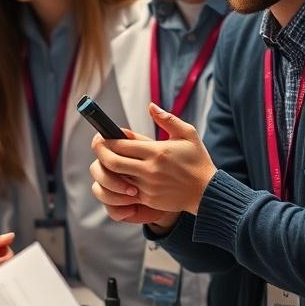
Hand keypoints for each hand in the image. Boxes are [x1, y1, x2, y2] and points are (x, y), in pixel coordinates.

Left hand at [90, 103, 216, 214]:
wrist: (207, 192)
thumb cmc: (197, 160)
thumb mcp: (188, 134)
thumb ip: (167, 119)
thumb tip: (151, 106)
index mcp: (157, 152)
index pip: (121, 145)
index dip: (107, 139)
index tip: (102, 135)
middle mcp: (150, 170)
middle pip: (112, 162)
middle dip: (100, 153)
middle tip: (97, 146)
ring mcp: (148, 187)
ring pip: (116, 178)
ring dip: (107, 169)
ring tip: (105, 160)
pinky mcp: (148, 199)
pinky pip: (124, 192)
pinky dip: (118, 183)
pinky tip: (117, 175)